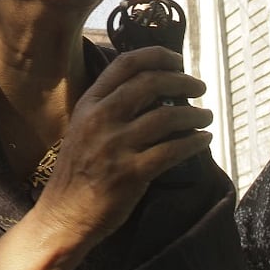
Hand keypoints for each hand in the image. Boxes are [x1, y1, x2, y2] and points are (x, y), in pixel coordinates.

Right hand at [34, 46, 212, 250]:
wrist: (64, 214)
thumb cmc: (76, 170)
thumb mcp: (83, 127)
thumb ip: (110, 106)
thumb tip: (153, 89)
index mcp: (90, 103)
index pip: (125, 64)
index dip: (157, 56)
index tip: (178, 60)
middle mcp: (101, 118)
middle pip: (150, 83)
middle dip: (182, 81)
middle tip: (199, 86)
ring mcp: (116, 145)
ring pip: (167, 116)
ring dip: (194, 113)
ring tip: (206, 116)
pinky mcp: (131, 172)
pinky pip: (172, 150)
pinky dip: (194, 142)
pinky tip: (204, 140)